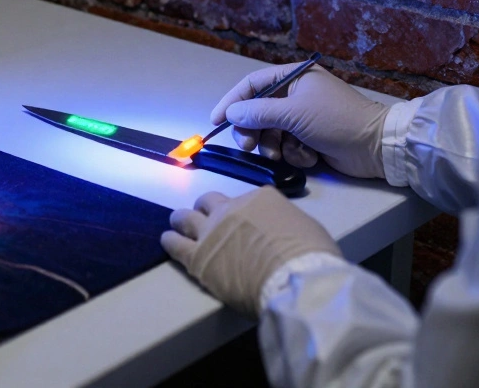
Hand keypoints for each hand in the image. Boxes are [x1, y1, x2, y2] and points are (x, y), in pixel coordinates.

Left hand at [161, 188, 340, 316]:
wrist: (297, 279)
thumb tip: (282, 233)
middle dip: (207, 210)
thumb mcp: (305, 227)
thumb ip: (285, 224)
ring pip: (186, 217)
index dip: (243, 213)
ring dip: (182, 221)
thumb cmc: (311, 257)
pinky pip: (175, 244)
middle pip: (210, 202)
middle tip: (207, 221)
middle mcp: (232, 208)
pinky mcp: (198, 257)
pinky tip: (167, 240)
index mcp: (260, 199)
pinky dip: (170, 240)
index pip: (245, 200)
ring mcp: (211, 231)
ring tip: (178, 226)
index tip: (244, 223)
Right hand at [211, 64, 388, 178]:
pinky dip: (294, 153)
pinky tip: (309, 156)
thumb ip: (258, 112)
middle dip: (253, 130)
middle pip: (258, 111)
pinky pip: (287, 146)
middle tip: (248, 146)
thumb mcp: (294, 113)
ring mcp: (303, 118)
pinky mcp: (310, 139)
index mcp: (294, 77)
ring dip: (274, 145)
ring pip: (271, 133)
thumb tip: (230, 112)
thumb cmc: (336, 120)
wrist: (375, 147)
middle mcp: (296, 95)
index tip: (216, 120)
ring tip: (283, 154)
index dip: (232, 101)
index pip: (253, 84)